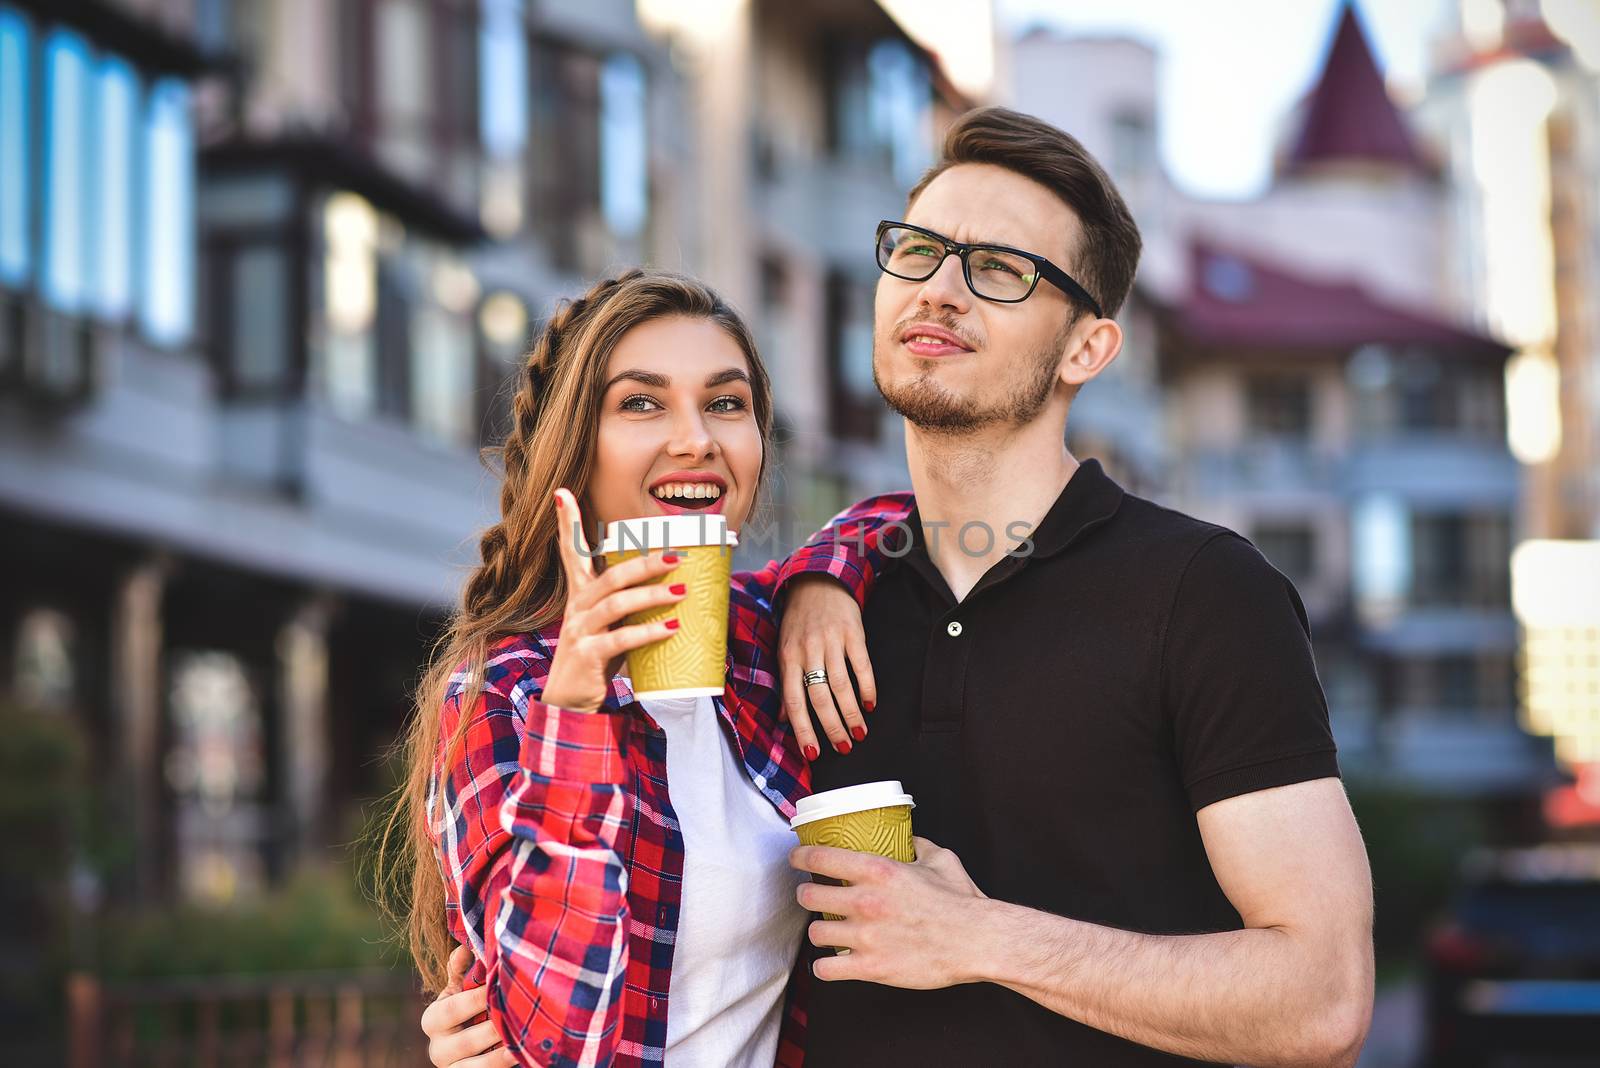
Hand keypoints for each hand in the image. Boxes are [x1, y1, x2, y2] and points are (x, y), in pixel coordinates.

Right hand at [420, 945, 515, 1067]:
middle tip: (517, 1013)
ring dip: (500, 1053)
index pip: (450, 1009)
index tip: (498, 986)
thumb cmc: (467, 1010)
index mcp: (433, 1020)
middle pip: (466, 1040)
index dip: (475, 998)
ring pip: (476, 1067)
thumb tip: (466, 947)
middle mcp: (437, 1049)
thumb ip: (460, 969)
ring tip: (520, 1040)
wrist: (469, 1048)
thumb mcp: (459, 990)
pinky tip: (520, 1055)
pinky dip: (502, 1066)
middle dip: (492, 1027)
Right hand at [543, 488, 685, 712]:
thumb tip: (678, 585)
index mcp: (580, 594)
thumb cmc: (598, 657)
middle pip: (611, 576)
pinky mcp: (588, 655)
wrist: (572, 702)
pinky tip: (671, 628)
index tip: (562, 492)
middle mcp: (577, 607)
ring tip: (682, 590)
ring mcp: (580, 631)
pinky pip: (620, 640)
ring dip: (652, 595)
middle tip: (678, 556)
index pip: (570, 552)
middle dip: (645, 563)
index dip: (567, 523)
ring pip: (616, 604)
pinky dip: (648, 633)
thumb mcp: (610, 624)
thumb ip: (630, 604)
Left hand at [778, 574, 876, 757]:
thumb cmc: (799, 621)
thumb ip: (786, 685)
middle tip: (843, 747)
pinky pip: (861, 665)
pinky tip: (870, 704)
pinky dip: (867, 687)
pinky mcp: (853, 632)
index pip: (793, 700)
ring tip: (859, 732)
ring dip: (851, 713)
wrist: (818, 582)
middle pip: (819, 696)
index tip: (813, 753)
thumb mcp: (785, 650)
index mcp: (788, 657)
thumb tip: (783, 720)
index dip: (802, 729)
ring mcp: (831, 641)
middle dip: (832, 726)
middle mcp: (808, 650)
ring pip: (841, 684)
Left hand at [792, 837, 987, 987]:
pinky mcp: (870, 967)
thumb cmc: (961, 901)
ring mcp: (865, 937)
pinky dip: (825, 967)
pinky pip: (826, 969)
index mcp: (878, 870)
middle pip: (808, 896)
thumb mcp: (940, 860)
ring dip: (819, 931)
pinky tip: (832, 962)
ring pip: (815, 933)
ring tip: (827, 931)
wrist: (976, 941)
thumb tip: (910, 839)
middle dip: (807, 895)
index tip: (796, 859)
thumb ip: (919, 845)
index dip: (800, 857)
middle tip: (813, 896)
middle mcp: (865, 901)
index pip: (820, 857)